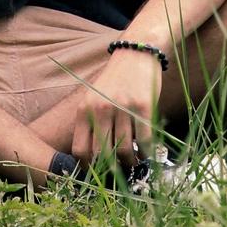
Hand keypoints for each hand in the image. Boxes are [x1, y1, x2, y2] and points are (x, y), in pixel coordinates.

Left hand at [71, 48, 162, 168]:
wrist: (135, 53)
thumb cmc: (115, 80)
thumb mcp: (94, 98)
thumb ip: (91, 123)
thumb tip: (92, 159)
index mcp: (85, 109)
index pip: (80, 149)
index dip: (88, 167)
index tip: (98, 173)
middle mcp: (101, 109)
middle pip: (102, 155)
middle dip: (111, 170)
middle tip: (119, 172)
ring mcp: (122, 108)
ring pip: (124, 151)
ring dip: (130, 163)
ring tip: (134, 162)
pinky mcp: (143, 106)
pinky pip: (145, 141)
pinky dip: (146, 153)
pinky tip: (147, 153)